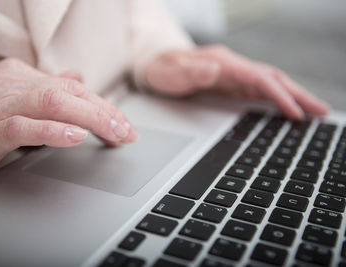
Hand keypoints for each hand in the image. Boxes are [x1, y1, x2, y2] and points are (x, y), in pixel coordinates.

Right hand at [0, 58, 137, 184]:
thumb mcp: (14, 100)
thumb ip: (46, 89)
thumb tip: (77, 79)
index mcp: (19, 77)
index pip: (72, 88)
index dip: (102, 107)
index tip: (123, 125)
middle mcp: (11, 86)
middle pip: (68, 93)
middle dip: (104, 113)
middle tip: (127, 132)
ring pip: (51, 103)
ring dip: (89, 119)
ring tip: (114, 133)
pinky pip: (21, 127)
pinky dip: (51, 132)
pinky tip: (75, 137)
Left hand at [144, 45, 328, 118]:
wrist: (155, 64)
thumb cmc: (162, 69)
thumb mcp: (171, 73)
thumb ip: (192, 72)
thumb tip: (215, 69)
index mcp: (222, 63)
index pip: (258, 78)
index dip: (278, 95)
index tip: (294, 112)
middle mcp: (232, 66)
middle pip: (272, 78)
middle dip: (298, 94)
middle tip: (322, 111)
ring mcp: (233, 73)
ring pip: (270, 83)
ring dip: (292, 96)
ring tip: (313, 111)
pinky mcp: (232, 82)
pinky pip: (260, 89)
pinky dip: (277, 98)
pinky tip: (286, 108)